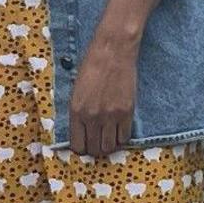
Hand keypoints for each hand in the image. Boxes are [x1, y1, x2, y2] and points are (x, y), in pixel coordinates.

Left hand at [69, 30, 141, 158]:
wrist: (112, 52)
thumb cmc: (92, 67)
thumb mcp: (77, 91)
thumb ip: (79, 113)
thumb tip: (82, 132)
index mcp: (76, 112)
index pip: (78, 146)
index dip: (82, 149)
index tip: (85, 145)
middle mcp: (92, 117)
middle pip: (95, 150)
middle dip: (95, 150)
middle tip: (98, 142)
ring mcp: (111, 116)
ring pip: (110, 147)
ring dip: (109, 146)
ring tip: (108, 138)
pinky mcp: (127, 112)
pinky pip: (125, 137)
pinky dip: (121, 138)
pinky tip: (119, 131)